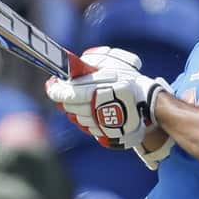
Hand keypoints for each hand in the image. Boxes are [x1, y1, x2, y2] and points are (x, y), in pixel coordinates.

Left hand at [45, 47, 170, 148]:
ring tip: (85, 100)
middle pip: (69, 107)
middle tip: (65, 89)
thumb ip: (88, 65)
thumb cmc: (127, 78)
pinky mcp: (107, 133)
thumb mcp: (109, 65)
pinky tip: (92, 110)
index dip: (55, 90)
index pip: (68, 94)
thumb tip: (67, 66)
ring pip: (77, 118)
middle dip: (65, 99)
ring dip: (76, 110)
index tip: (51, 84)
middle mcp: (99, 107)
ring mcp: (102, 122)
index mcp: (99, 89)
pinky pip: (88, 128)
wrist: (148, 100)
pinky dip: (86, 119)